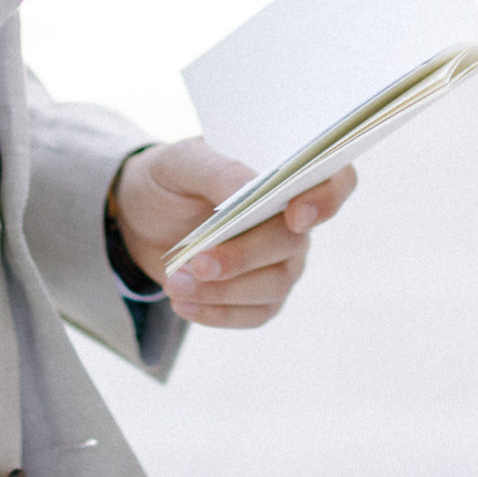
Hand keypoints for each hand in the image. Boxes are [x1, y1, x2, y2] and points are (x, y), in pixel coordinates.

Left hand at [112, 138, 357, 327]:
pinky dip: (216, 312)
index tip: (296, 216)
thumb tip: (250, 188)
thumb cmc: (170, 179)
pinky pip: (254, 314)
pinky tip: (182, 301)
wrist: (141, 219)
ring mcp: (280, 261)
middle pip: (294, 242)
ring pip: (275, 284)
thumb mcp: (181, 162)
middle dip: (245, 256)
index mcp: (285, 173)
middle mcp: (293, 220)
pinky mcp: (260, 297)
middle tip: (199, 261)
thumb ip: (219, 171)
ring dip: (224, 289)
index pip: (335, 181)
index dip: (326, 198)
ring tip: (176, 282)